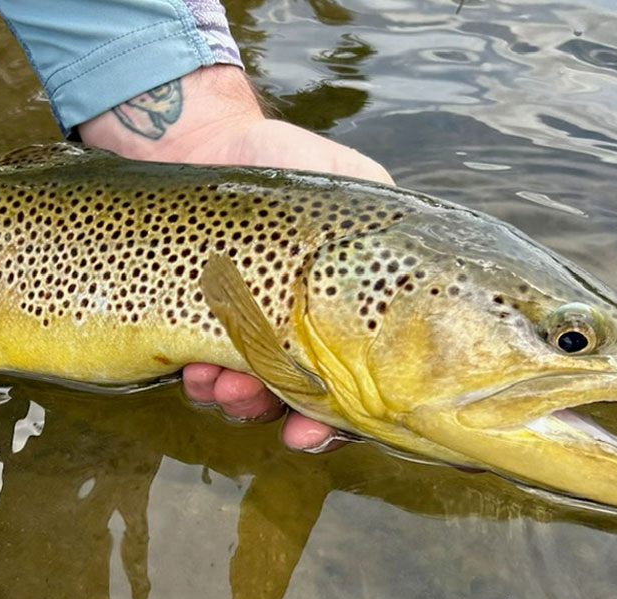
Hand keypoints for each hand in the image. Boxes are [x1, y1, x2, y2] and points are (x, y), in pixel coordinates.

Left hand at [79, 65, 393, 451]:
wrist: (206, 144)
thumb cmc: (292, 165)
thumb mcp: (362, 192)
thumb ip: (393, 242)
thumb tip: (423, 306)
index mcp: (350, 314)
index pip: (365, 383)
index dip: (352, 420)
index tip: (322, 436)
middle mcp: (305, 335)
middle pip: (308, 404)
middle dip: (291, 418)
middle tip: (277, 420)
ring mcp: (253, 336)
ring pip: (253, 397)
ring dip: (241, 403)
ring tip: (222, 385)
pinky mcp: (204, 329)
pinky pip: (206, 374)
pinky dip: (201, 380)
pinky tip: (193, 370)